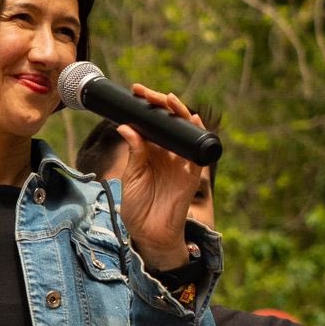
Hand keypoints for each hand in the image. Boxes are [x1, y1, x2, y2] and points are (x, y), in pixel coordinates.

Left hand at [117, 86, 209, 273]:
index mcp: (151, 152)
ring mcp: (181, 162)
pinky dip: (197, 135)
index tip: (135, 91)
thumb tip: (125, 126)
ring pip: (184, 131)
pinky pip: (198, 152)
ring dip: (179, 113)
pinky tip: (191, 120)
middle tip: (147, 92)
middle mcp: (167, 153)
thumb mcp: (131, 176)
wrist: (149, 234)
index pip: (151, 123)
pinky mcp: (192, 174)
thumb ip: (134, 152)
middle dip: (160, 104)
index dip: (146, 107)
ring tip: (168, 100)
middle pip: (168, 122)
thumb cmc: (138, 207)